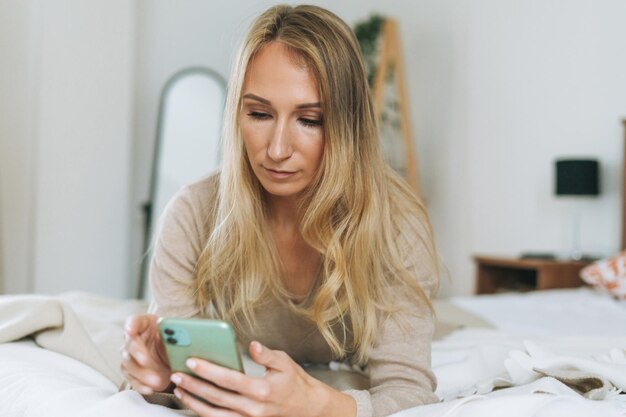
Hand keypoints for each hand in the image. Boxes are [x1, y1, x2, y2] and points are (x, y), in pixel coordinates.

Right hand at [120, 313, 171, 393]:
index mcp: (144, 324)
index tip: (130, 330)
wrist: (173, 354)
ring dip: (142, 373)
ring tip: (157, 380)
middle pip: (129, 344)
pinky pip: (132, 379)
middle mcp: (133, 338)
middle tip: (145, 360)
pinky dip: (141, 385)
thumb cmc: (174, 339)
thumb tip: (186, 337)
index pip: (134, 321)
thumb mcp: (178, 334)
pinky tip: (150, 389)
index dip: (131, 325)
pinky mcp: (130, 372)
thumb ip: (178, 334)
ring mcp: (129, 355)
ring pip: (129, 363)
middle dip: (138, 352)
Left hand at [170, 341, 355, 416]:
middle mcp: (252, 408)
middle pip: (215, 397)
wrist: (306, 407)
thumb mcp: (284, 362)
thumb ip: (266, 355)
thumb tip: (252, 345)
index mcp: (261, 390)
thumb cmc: (294, 382)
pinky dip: (204, 413)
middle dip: (193, 385)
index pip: (228, 379)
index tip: (192, 361)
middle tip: (176, 374)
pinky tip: (193, 403)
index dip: (208, 370)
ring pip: (214, 414)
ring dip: (193, 402)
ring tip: (179, 390)